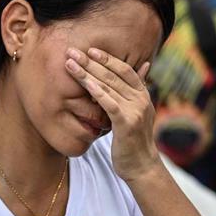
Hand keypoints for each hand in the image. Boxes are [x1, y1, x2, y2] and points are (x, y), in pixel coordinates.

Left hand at [65, 47, 159, 181]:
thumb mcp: (137, 112)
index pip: (125, 70)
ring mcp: (135, 111)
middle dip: (91, 61)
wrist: (142, 166)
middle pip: (113, 75)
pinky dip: (96, 91)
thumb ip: (136, 90)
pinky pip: (109, 103)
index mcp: (143, 95)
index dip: (108, 58)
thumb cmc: (133, 140)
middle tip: (72, 50)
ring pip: (108, 86)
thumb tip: (145, 65)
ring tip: (70, 63)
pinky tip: (83, 83)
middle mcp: (141, 100)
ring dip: (87, 72)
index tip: (90, 49)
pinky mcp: (126, 123)